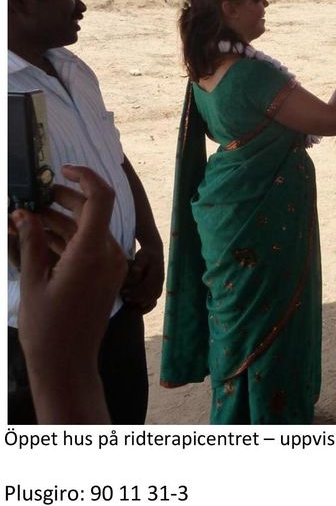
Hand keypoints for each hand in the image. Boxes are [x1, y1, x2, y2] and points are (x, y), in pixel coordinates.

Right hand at [13, 167, 127, 381]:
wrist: (68, 368)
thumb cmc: (48, 330)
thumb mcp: (33, 282)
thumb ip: (31, 242)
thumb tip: (22, 214)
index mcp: (93, 251)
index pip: (100, 197)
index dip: (84, 176)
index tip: (62, 169)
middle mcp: (109, 254)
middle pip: (91, 212)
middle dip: (64, 199)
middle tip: (35, 198)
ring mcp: (111, 266)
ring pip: (89, 230)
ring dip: (63, 221)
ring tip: (31, 220)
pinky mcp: (107, 276)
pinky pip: (91, 247)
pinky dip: (70, 240)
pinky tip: (44, 239)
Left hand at [120, 240, 164, 313]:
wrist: (155, 251)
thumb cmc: (146, 254)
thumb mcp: (142, 256)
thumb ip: (139, 263)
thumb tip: (136, 271)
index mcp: (157, 272)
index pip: (146, 286)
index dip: (135, 291)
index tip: (124, 293)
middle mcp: (161, 279)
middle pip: (150, 294)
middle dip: (137, 298)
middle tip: (125, 299)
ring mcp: (161, 284)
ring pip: (153, 298)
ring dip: (142, 302)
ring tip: (130, 303)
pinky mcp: (159, 287)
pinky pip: (155, 300)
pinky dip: (147, 306)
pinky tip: (138, 307)